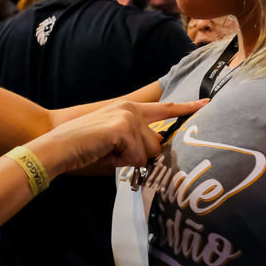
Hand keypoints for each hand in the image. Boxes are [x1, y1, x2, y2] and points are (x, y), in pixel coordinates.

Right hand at [38, 98, 207, 174]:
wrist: (59, 146)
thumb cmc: (83, 148)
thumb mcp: (115, 143)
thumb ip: (136, 143)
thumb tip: (154, 155)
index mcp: (129, 108)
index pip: (164, 109)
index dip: (187, 108)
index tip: (206, 103)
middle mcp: (131, 109)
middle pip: (156, 143)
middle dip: (139, 156)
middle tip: (113, 153)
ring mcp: (128, 116)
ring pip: (147, 153)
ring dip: (128, 160)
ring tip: (106, 152)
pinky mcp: (123, 128)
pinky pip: (136, 157)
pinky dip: (121, 161)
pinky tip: (105, 153)